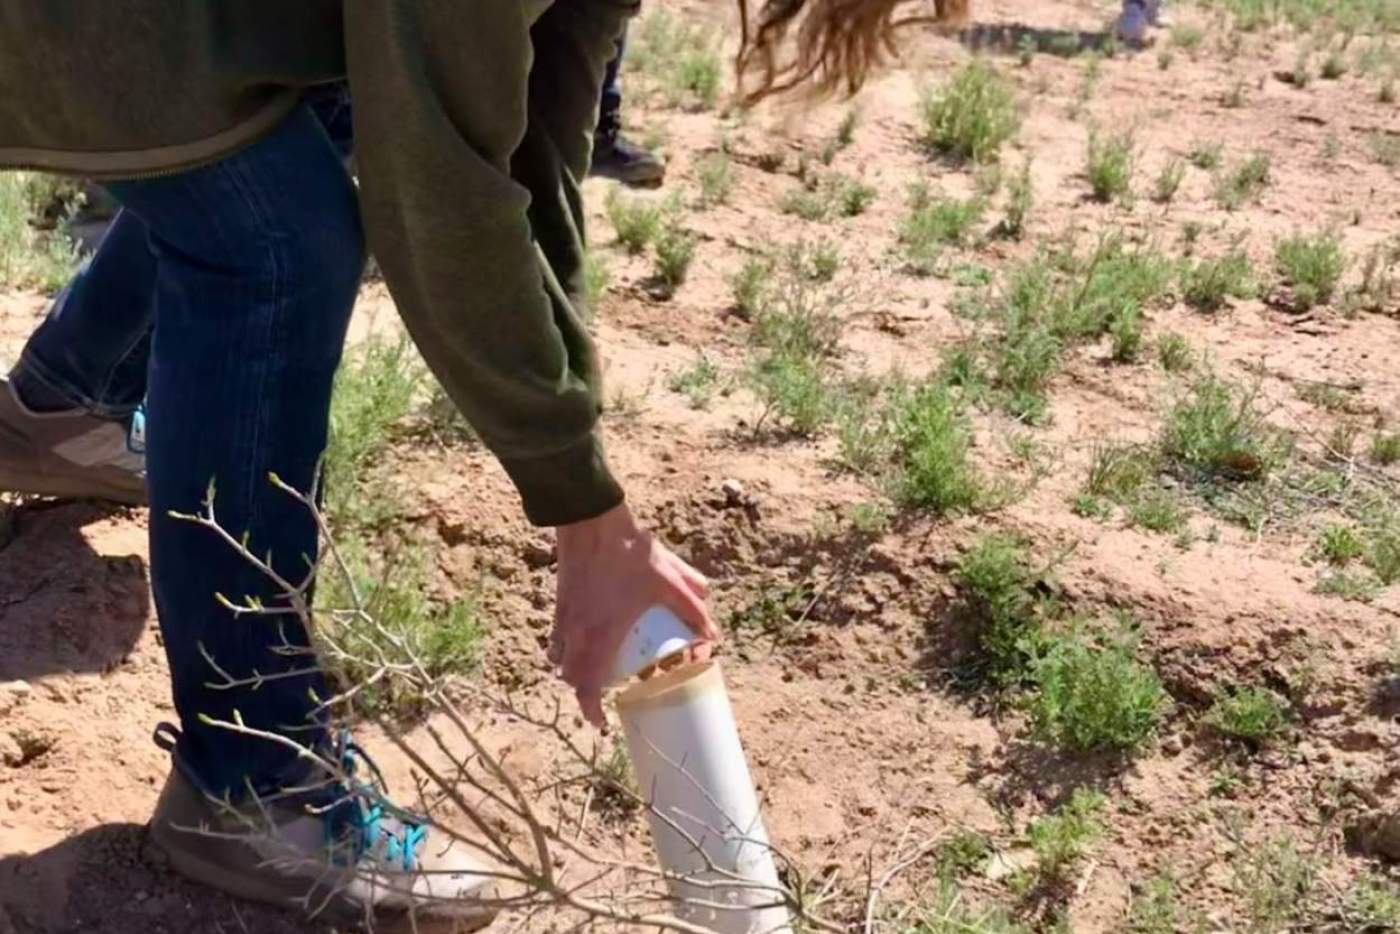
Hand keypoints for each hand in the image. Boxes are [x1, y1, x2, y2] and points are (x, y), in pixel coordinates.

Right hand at [551, 503, 718, 726]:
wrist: (591, 520)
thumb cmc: (629, 552)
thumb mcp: (669, 581)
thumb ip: (693, 609)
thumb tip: (711, 634)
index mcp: (601, 634)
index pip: (587, 685)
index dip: (590, 709)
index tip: (600, 721)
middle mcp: (577, 631)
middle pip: (571, 676)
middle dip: (586, 692)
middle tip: (604, 695)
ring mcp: (564, 617)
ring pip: (561, 658)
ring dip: (576, 670)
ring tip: (595, 669)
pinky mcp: (560, 602)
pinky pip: (558, 637)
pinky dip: (567, 647)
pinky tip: (585, 638)